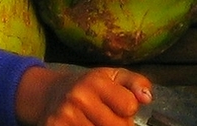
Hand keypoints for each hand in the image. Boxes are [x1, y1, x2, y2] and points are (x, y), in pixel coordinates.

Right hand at [14, 65, 152, 125]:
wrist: (49, 94)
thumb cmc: (88, 86)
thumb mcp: (112, 76)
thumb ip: (135, 83)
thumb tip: (147, 98)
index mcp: (95, 82)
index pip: (129, 106)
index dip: (128, 110)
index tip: (121, 107)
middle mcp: (79, 98)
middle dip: (119, 125)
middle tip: (109, 118)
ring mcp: (66, 117)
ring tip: (97, 122)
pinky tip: (86, 125)